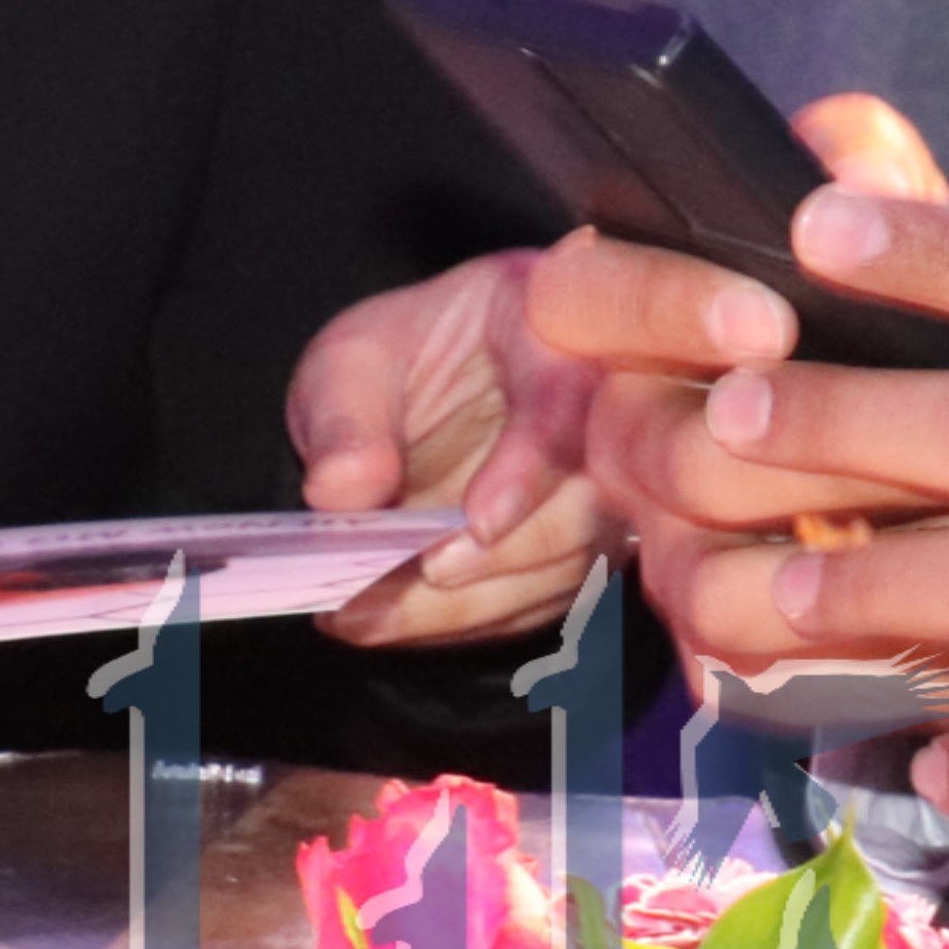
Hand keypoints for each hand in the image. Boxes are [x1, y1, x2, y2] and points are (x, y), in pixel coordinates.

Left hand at [294, 243, 629, 643]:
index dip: (530, 466)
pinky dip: (469, 621)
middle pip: (588, 496)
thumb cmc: (397, 361)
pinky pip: (545, 598)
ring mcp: (606, 481)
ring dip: (471, 603)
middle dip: (499, 558)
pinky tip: (393, 623)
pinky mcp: (587, 544)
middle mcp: (601, 405)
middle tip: (404, 582)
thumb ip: (342, 420)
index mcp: (546, 325)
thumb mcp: (346, 363)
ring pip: (571, 561)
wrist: (423, 393)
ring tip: (365, 616)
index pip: (567, 394)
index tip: (477, 524)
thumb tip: (343, 491)